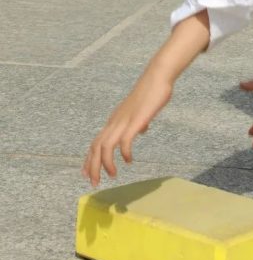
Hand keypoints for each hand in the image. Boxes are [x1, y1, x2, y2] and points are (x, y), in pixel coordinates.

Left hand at [82, 68, 172, 185]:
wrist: (157, 76)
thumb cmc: (151, 92)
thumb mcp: (139, 111)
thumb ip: (137, 122)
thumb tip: (142, 130)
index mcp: (114, 120)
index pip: (95, 142)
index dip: (89, 159)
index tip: (86, 174)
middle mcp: (115, 121)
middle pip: (96, 147)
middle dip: (93, 167)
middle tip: (94, 182)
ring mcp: (124, 120)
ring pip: (105, 146)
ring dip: (106, 163)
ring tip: (113, 175)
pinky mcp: (135, 121)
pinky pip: (124, 141)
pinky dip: (124, 153)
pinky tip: (129, 160)